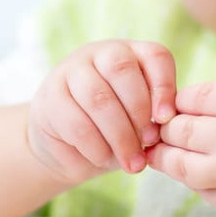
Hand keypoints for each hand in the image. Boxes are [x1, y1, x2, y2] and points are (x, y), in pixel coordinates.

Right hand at [27, 40, 175, 184]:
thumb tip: (162, 129)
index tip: (166, 120)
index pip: (155, 56)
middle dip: (138, 113)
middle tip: (147, 144)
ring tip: (131, 163)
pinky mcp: (50, 97)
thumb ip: (152, 118)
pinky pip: (76, 123)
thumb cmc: (112, 131)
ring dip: (119, 136)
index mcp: (131, 54)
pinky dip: (96, 147)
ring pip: (98, 98)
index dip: (164, 87)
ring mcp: (70, 71)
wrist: (65, 147)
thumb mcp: (139, 121)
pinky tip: (104, 159)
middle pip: (122, 70)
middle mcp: (100, 53)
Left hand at [146, 82, 215, 216]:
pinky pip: (200, 189)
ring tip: (171, 151)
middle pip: (178, 128)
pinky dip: (195, 179)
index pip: (193, 96)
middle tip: (168, 128)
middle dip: (169, 127)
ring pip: (178, 164)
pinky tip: (204, 171)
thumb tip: (193, 105)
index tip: (182, 106)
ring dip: (170, 156)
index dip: (183, 101)